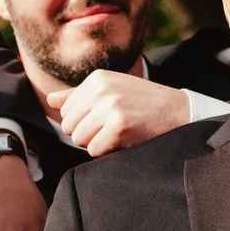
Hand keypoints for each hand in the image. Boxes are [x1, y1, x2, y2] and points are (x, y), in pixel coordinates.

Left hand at [48, 70, 189, 156]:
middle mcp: (100, 89)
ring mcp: (110, 106)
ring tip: (118, 134)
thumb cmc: (143, 103)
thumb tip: (51, 100)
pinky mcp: (119, 125)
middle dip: (88, 134)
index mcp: (96, 78)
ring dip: (97, 143)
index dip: (84, 122)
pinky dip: (107, 152)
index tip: (106, 119)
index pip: (66, 111)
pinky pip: (94, 150)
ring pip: (79, 139)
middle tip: (112, 129)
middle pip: (70, 126)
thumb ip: (79, 95)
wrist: (178, 111)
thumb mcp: (111, 90)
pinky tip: (124, 141)